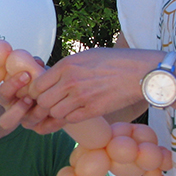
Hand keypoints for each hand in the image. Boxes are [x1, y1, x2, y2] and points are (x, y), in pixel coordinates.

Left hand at [15, 47, 158, 128]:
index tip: (41, 94)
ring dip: (57, 112)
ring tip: (65, 107)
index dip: (36, 92)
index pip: (38, 85)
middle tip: (51, 104)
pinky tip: (77, 112)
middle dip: (44, 104)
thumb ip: (66, 67)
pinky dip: (70, 118)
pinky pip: (70, 119)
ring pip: (55, 112)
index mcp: (66, 65)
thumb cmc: (115, 61)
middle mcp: (70, 81)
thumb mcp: (86, 56)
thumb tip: (50, 77)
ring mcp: (81, 97)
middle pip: (43, 101)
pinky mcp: (92, 110)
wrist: (139, 72)